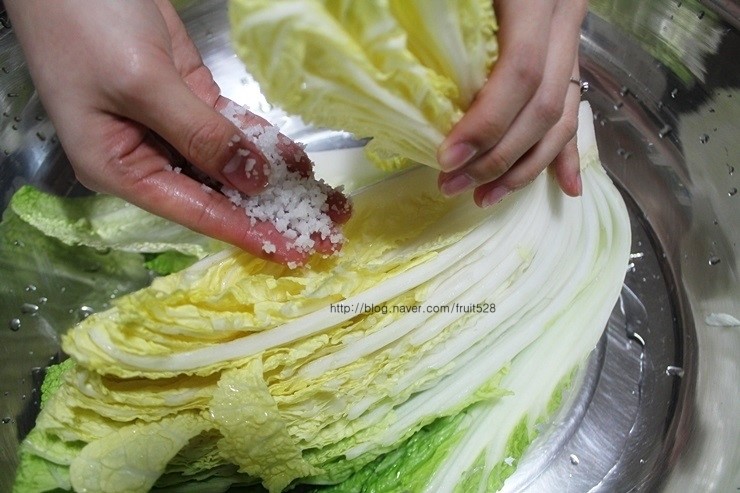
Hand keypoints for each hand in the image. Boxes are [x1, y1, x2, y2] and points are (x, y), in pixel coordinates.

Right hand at [6, 0, 348, 264]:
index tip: (290, 253)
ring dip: (280, 183)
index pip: (195, 211)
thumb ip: (200, 134)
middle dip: (274, 214)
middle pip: (220, 196)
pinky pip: (235, 129)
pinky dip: (267, 143)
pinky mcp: (191, 99)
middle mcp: (149, 157)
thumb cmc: (85, 25)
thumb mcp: (142, 83)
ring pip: (233, 165)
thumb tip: (252, 180)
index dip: (245, 233)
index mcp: (121, 168)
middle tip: (326, 237)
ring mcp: (173, 129)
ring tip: (330, 207)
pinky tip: (301, 163)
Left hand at [437, 0, 587, 206]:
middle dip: (497, 156)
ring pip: (562, 115)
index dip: (485, 123)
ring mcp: (571, 37)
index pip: (519, 73)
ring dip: (525, 166)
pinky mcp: (568, 52)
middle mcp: (563, 18)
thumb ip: (431, 10)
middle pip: (542, 105)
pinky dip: (567, 151)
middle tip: (453, 184)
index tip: (445, 156)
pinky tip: (566, 187)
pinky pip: (576, 109)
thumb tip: (376, 38)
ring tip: (487, 197)